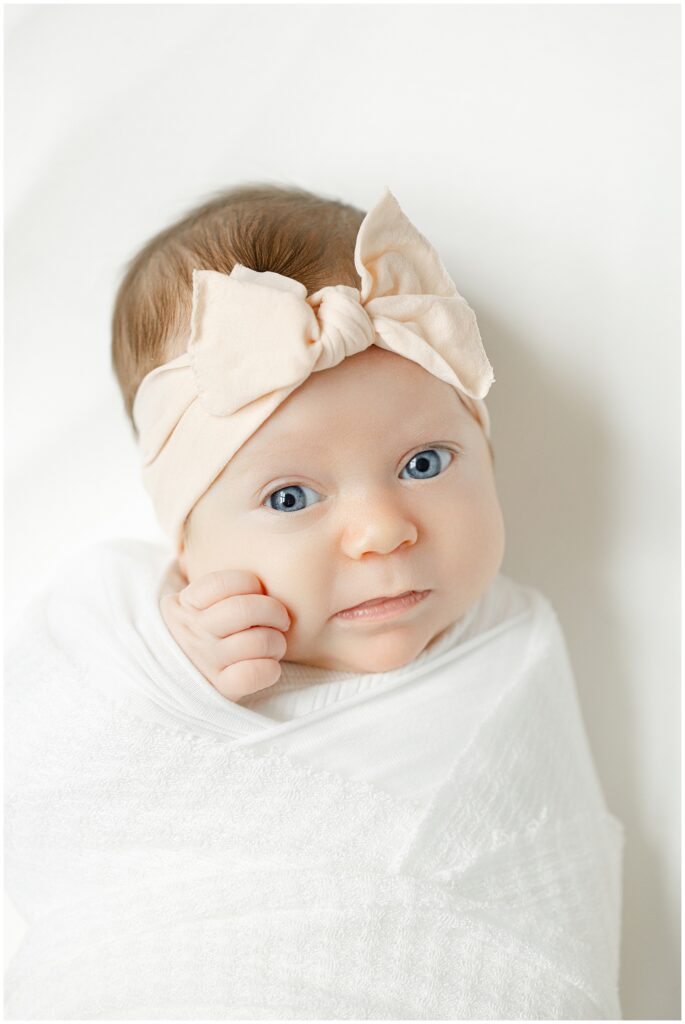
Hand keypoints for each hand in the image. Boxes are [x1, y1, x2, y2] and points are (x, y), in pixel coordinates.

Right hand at [159, 564, 290, 701]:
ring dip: (277, 642)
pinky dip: (270, 669)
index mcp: (186, 605)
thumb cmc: (198, 632)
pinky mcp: (220, 688)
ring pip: (257, 642)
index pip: (223, 582)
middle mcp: (194, 632)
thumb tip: (256, 554)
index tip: (259, 591)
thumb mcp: (192, 604)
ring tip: (274, 643)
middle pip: (244, 610)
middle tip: (280, 618)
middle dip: (274, 611)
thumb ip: (217, 587)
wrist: (170, 679)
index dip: (251, 583)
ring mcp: (206, 661)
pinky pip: (253, 674)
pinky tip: (268, 665)